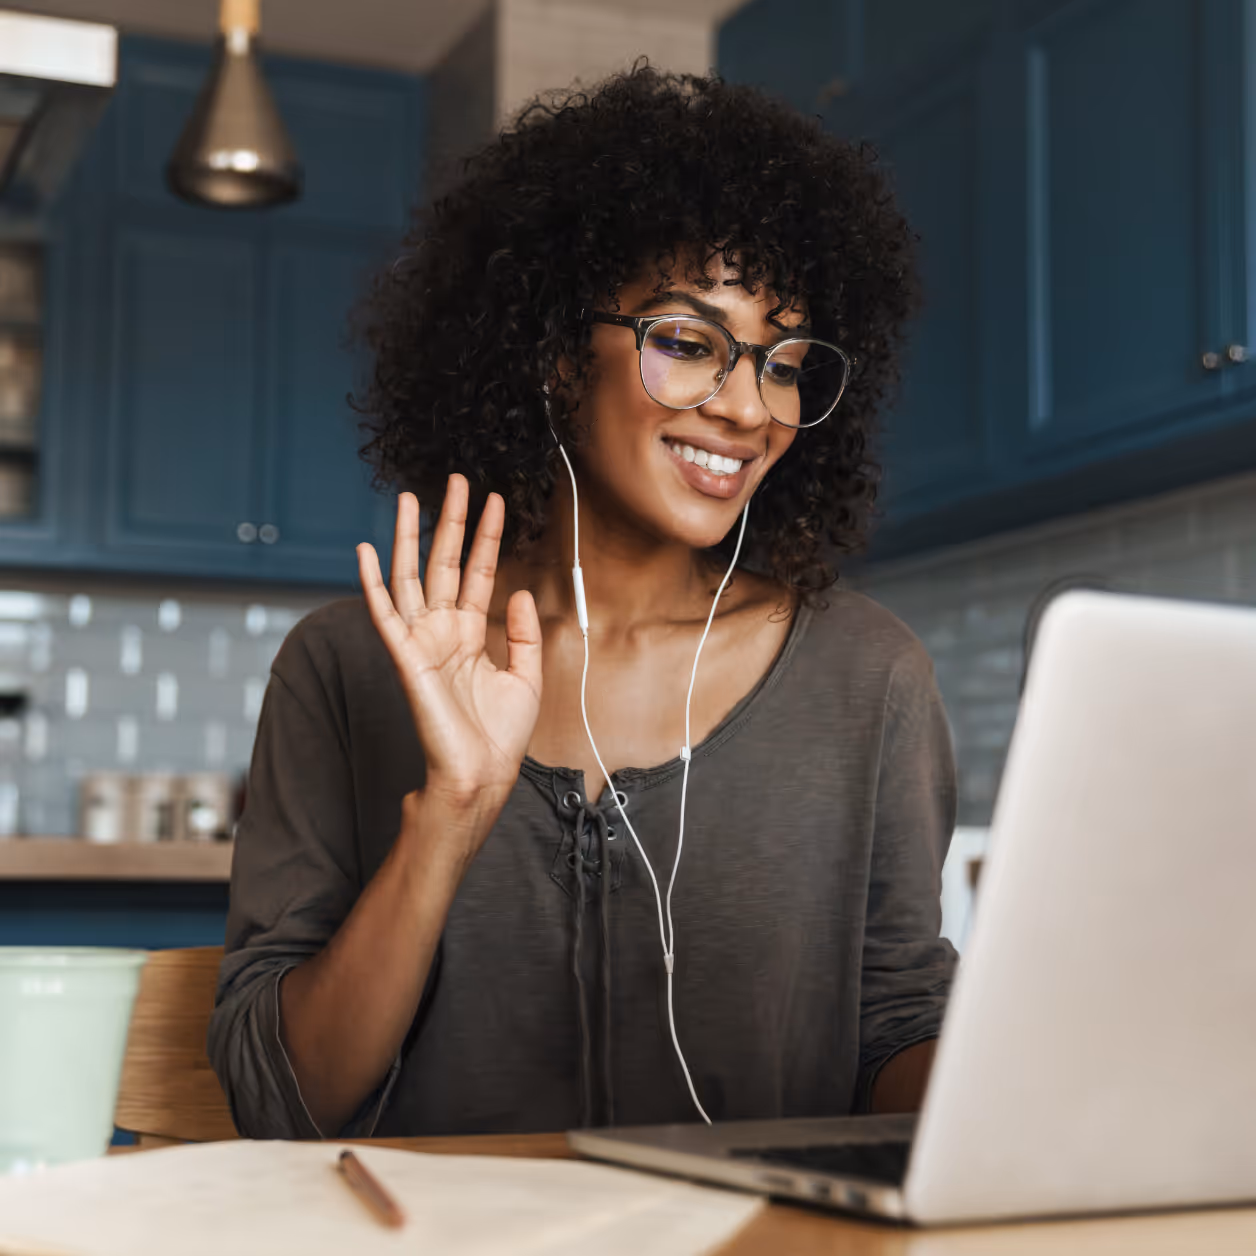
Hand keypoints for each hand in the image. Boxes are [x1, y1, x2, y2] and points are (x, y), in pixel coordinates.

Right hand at [357, 476, 542, 829]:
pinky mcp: (407, 658)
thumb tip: (519, 590)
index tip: (494, 501)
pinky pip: (385, 615)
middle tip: (455, 481)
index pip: (477, 572)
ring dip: (409, 538)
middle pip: (443, 563)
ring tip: (410, 498)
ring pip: (410, 578)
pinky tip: (367, 551)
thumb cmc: (499, 735)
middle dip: (450, 522)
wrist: (482, 774)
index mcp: (470, 633)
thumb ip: (522, 632)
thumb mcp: (527, 676)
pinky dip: (372, 583)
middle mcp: (443, 631)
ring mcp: (423, 641)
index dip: (485, 537)